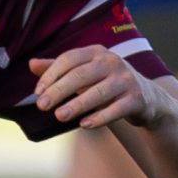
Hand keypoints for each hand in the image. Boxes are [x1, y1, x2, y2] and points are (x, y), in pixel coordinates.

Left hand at [28, 47, 167, 131]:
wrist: (146, 98)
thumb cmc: (105, 83)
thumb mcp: (83, 73)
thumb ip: (59, 69)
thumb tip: (31, 64)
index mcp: (96, 52)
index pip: (69, 59)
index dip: (51, 75)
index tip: (38, 93)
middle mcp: (113, 62)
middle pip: (81, 75)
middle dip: (59, 91)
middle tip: (42, 106)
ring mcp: (126, 79)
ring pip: (98, 92)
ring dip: (77, 105)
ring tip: (59, 116)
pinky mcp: (137, 98)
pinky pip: (117, 108)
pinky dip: (100, 117)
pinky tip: (85, 125)